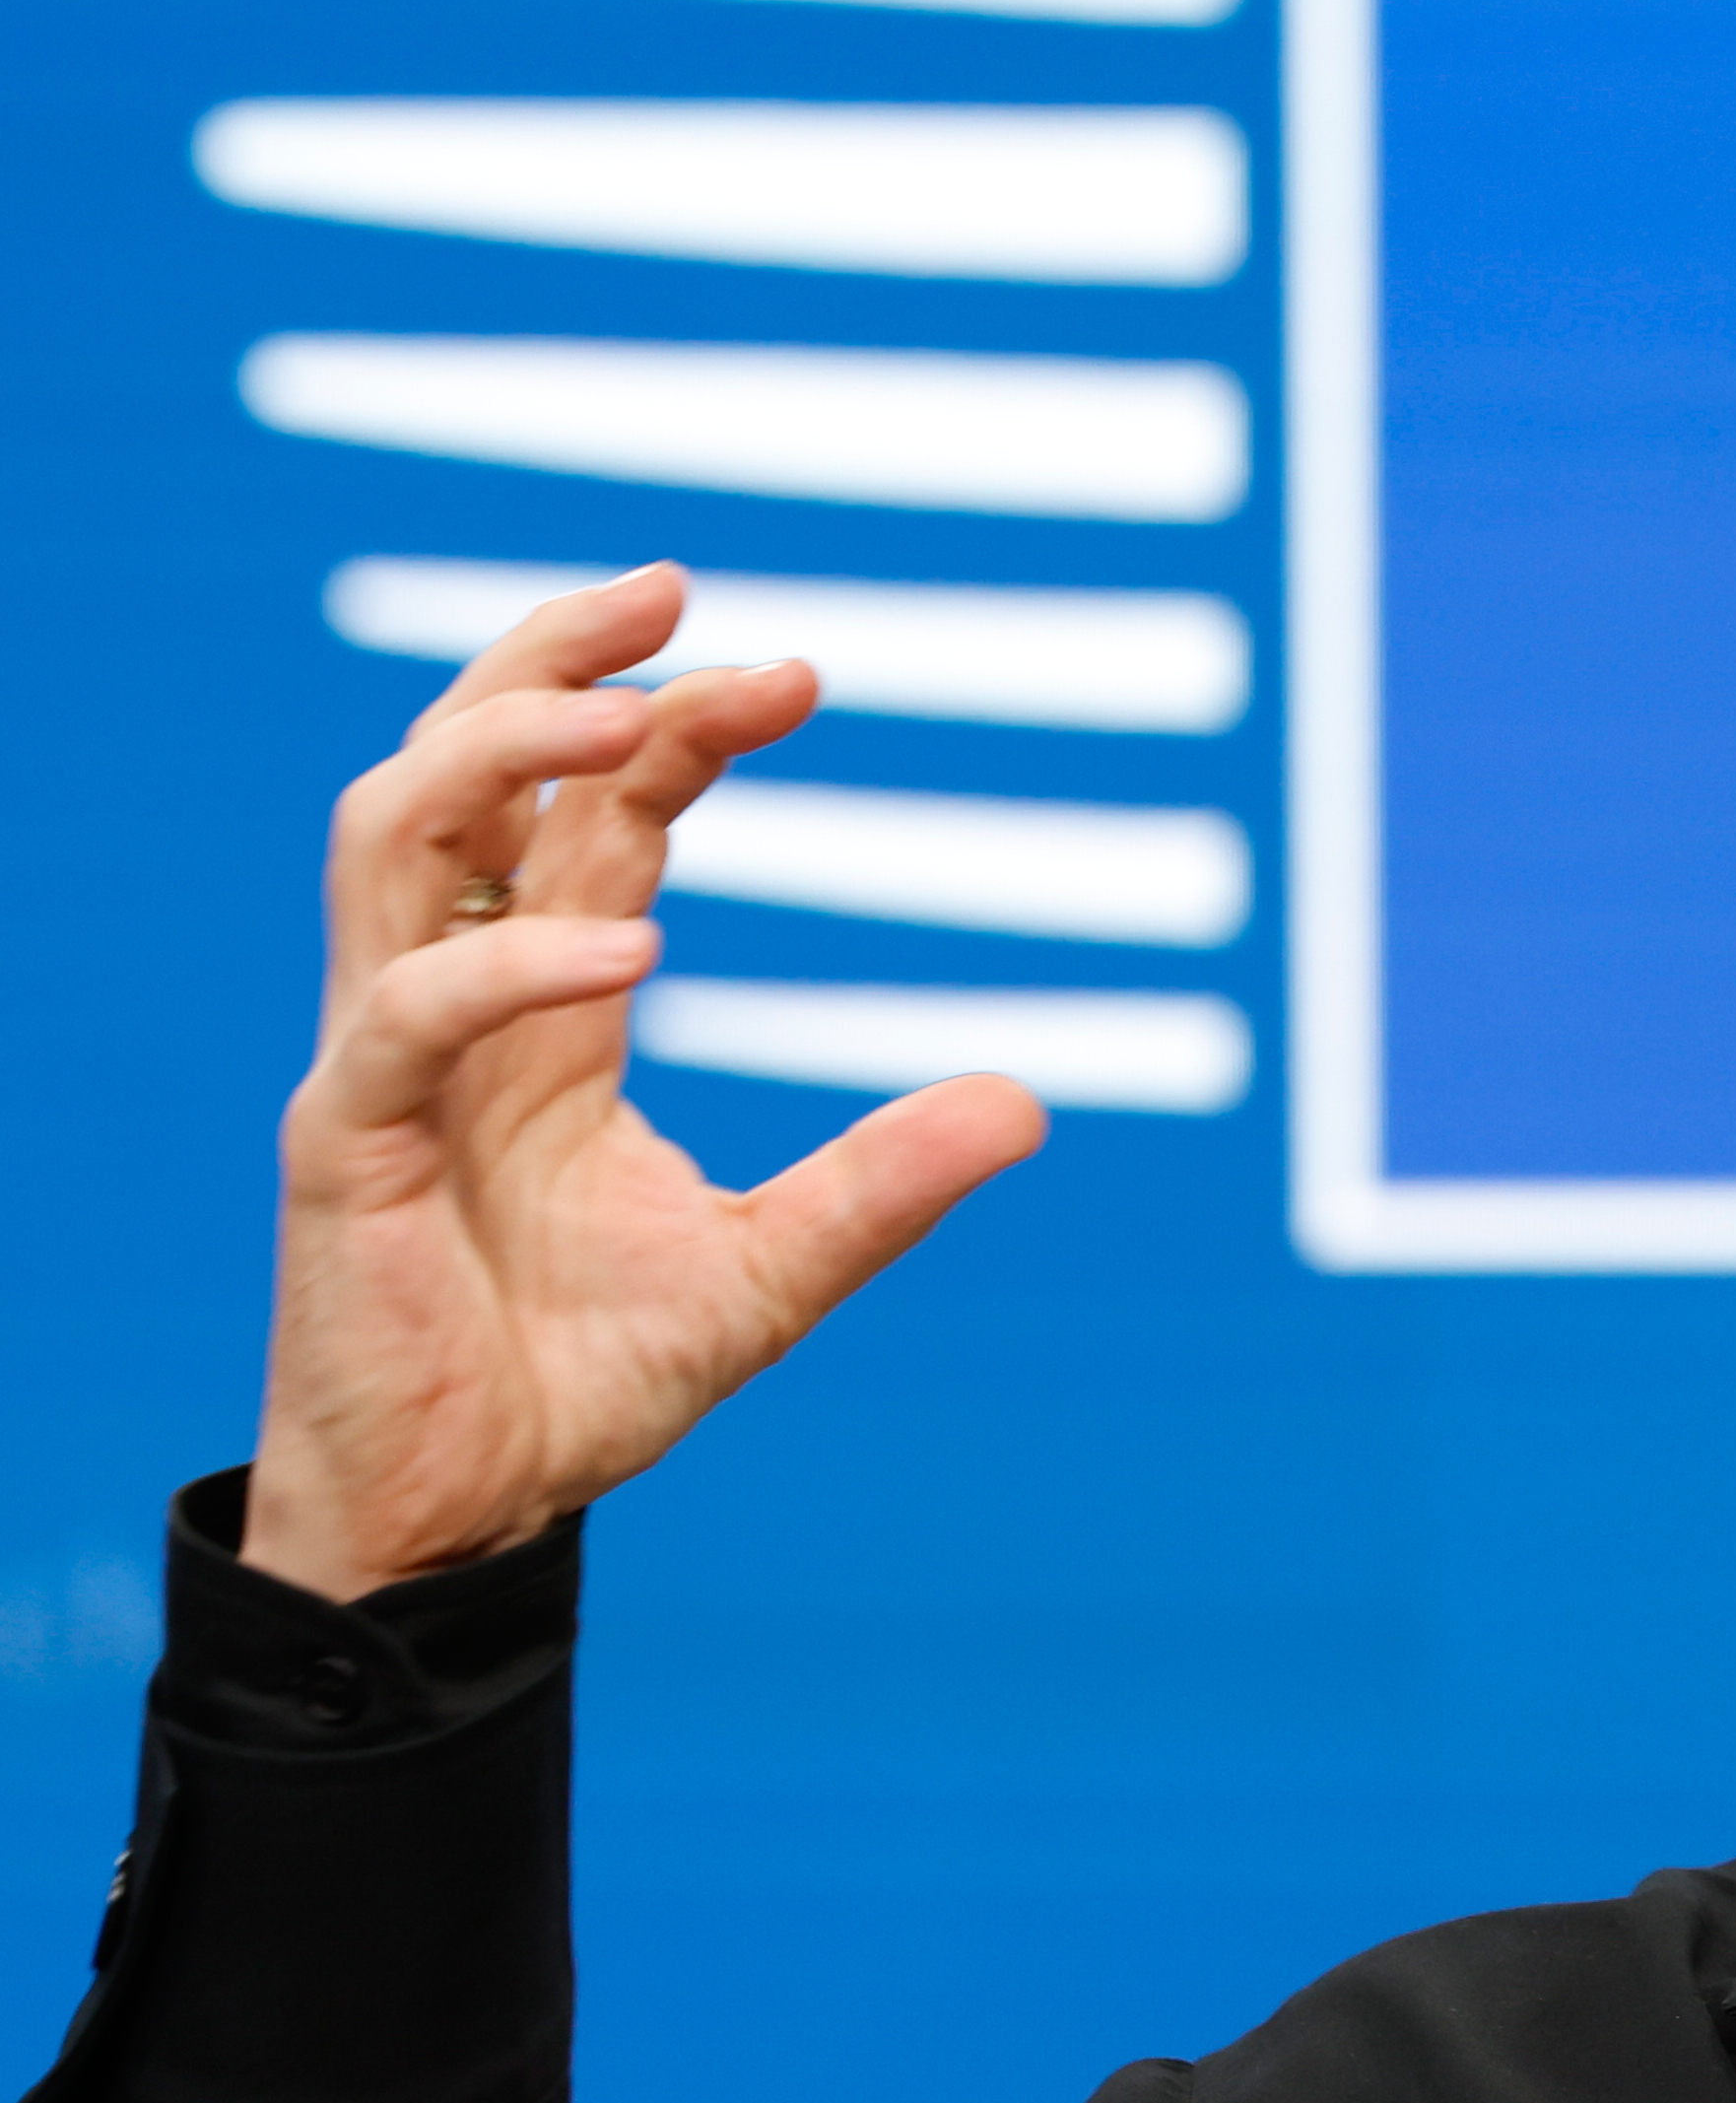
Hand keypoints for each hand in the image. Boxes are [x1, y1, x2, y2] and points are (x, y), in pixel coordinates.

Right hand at [246, 568, 1046, 1601]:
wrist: (466, 1520)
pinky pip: (397, 1018)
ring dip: (493, 749)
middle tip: (670, 582)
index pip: (593, 809)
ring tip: (630, 709)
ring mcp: (383, 1064)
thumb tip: (1031, 1105)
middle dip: (548, 659)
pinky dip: (506, 969)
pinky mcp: (337, 1148)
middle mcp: (454, 1005)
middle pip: (460, 769)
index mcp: (547, 1007)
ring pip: (386, 840)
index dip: (676, 722)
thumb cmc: (579, 1380)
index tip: (795, 672)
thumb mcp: (771, 1272)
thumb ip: (882, 1186)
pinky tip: (626, 950)